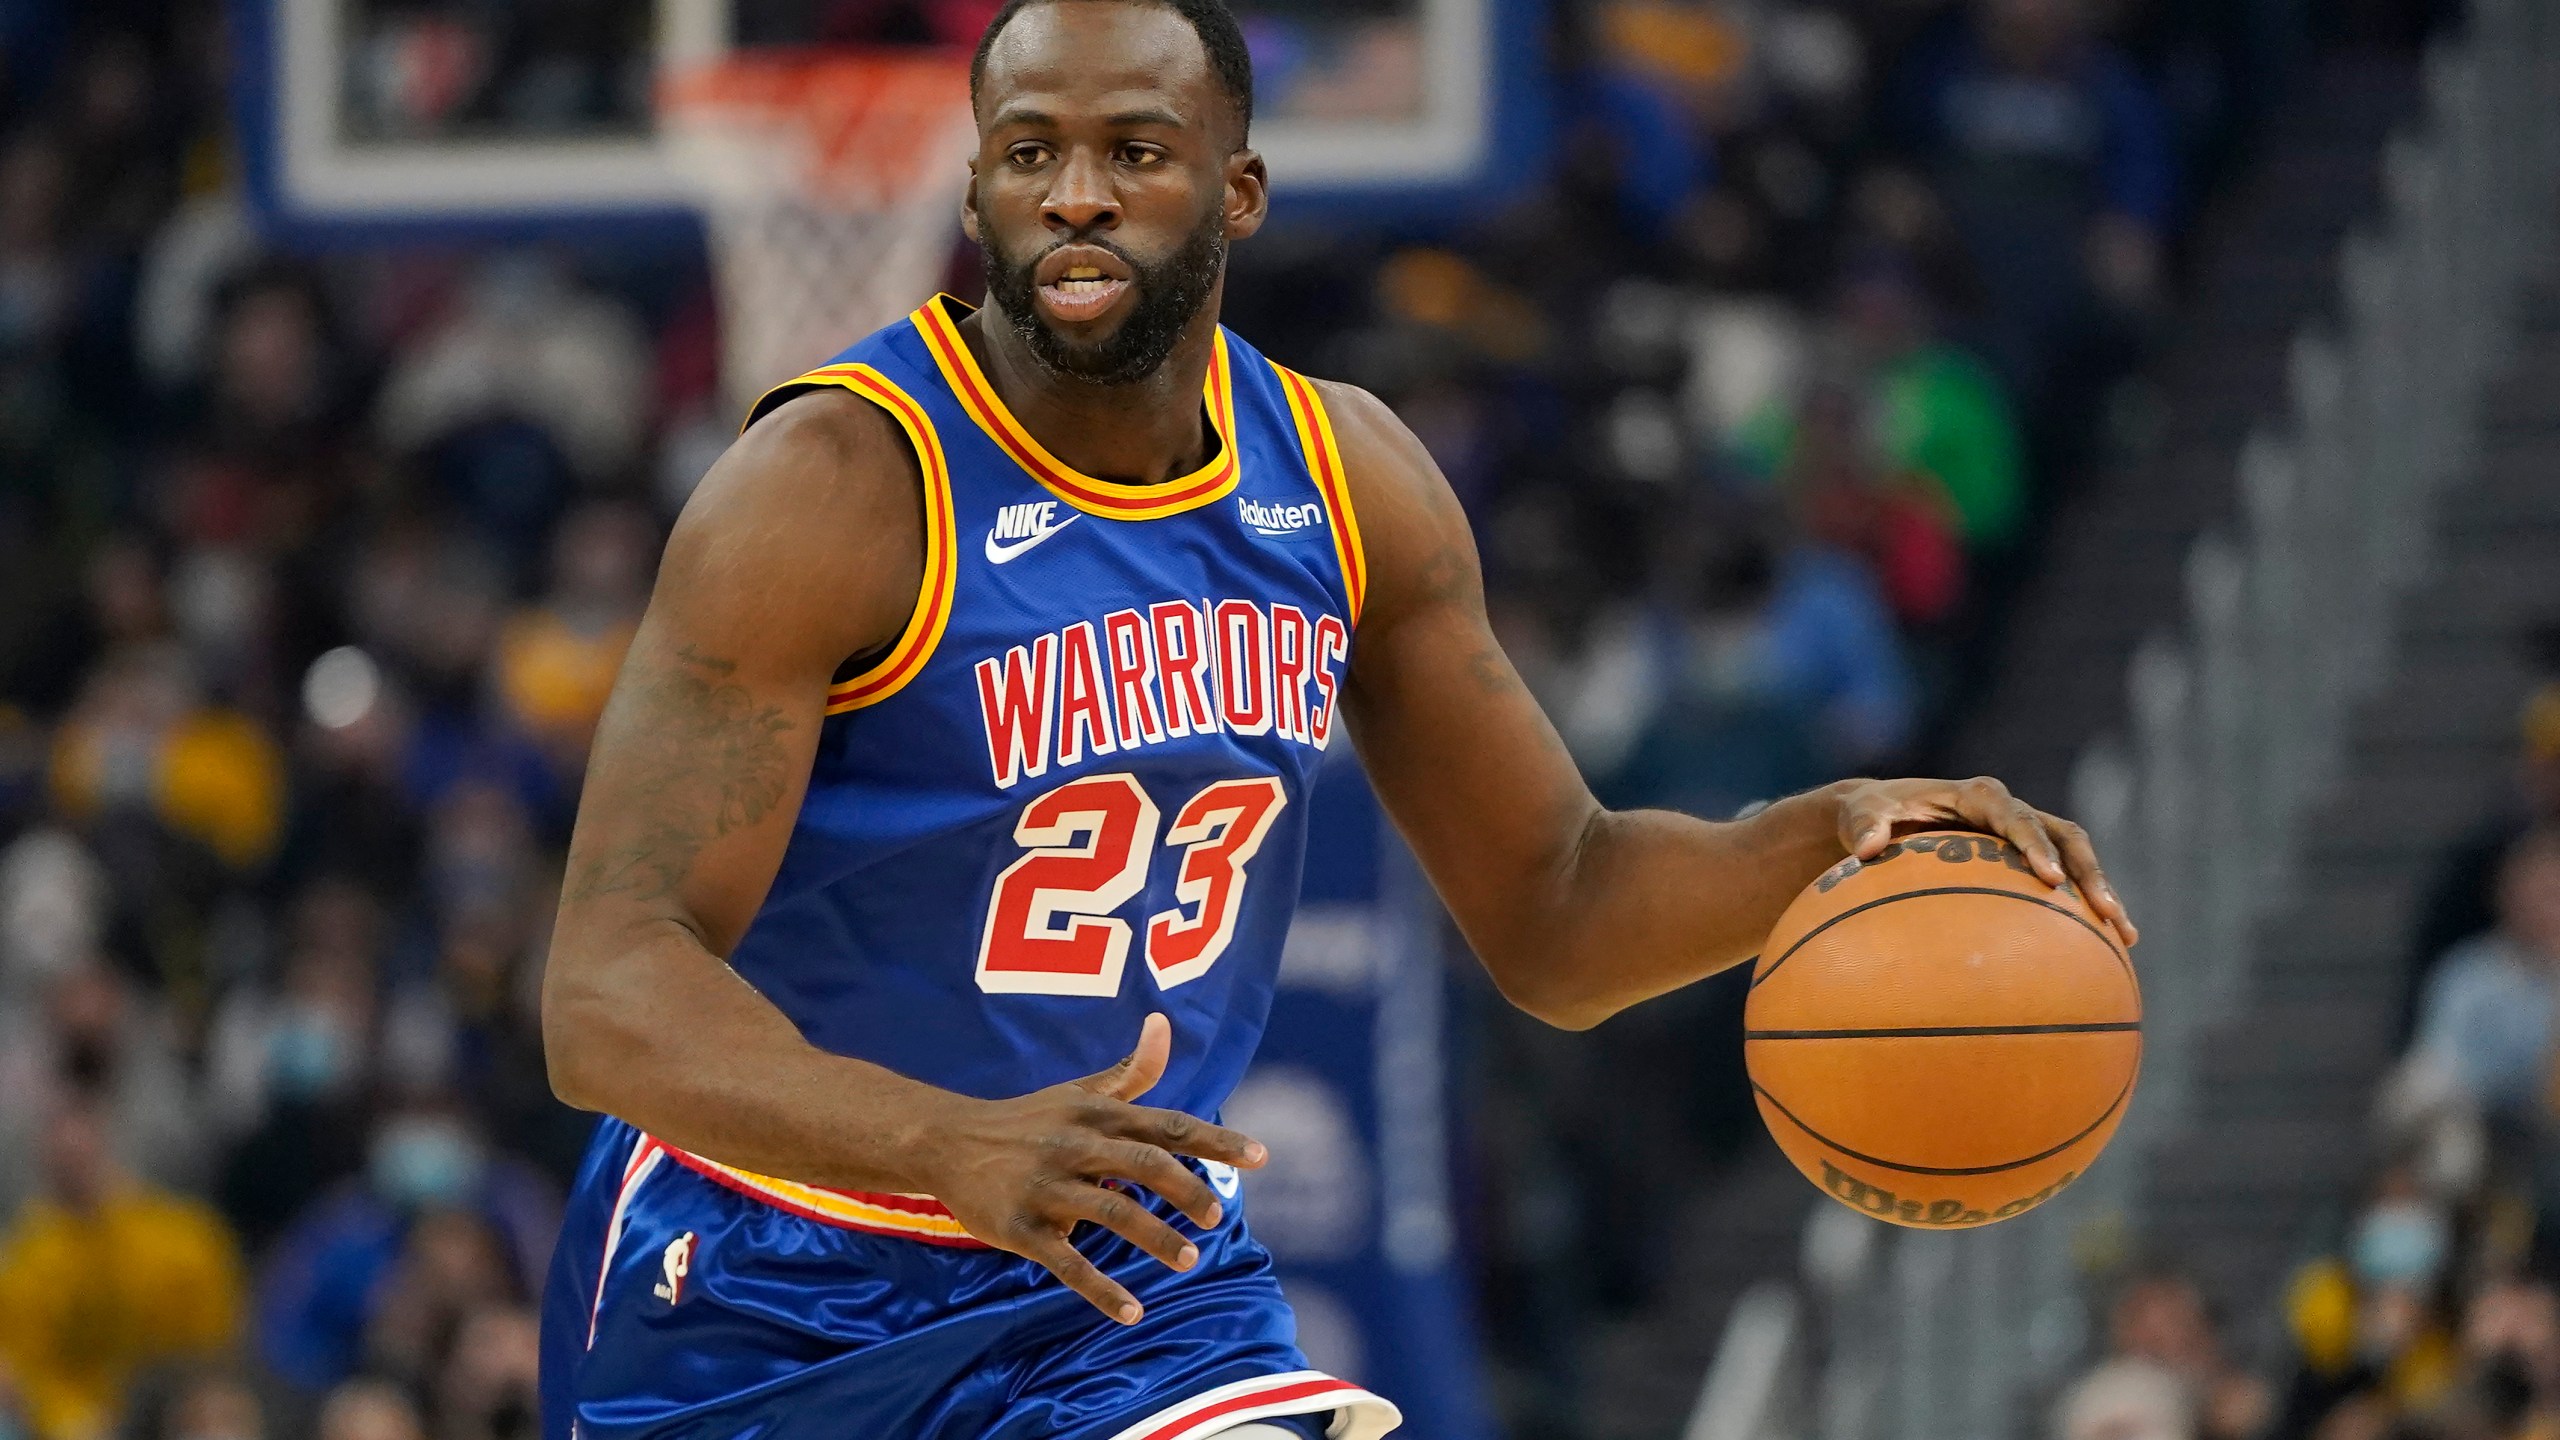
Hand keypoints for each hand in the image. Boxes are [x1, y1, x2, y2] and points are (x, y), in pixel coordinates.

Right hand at [913, 1012, 1266, 1323]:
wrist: (948, 1141)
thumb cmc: (1028, 1119)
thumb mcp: (1078, 1092)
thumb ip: (1130, 1072)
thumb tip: (1163, 1023)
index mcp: (1099, 1115)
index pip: (1169, 1124)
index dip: (1216, 1141)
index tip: (1261, 1158)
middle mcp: (1077, 1145)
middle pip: (1145, 1163)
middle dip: (1186, 1190)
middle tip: (1216, 1218)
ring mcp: (1049, 1187)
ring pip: (1112, 1211)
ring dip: (1154, 1237)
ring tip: (1188, 1261)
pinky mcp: (1021, 1227)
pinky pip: (1066, 1262)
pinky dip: (1100, 1289)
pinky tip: (1132, 1311)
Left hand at [1835, 776, 2137, 945]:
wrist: (1878, 817)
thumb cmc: (1868, 815)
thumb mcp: (1860, 814)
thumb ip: (1864, 826)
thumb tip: (1866, 848)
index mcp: (1977, 797)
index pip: (2015, 817)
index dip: (2035, 844)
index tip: (2049, 878)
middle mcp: (2009, 812)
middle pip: (2064, 836)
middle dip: (2088, 873)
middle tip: (2106, 912)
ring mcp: (2022, 837)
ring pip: (2075, 860)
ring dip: (2100, 893)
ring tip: (2124, 937)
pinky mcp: (2023, 862)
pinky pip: (2061, 887)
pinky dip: (2079, 915)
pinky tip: (2101, 956)